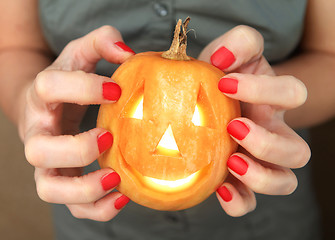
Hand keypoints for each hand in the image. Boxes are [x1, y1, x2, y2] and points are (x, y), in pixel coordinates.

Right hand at [21, 26, 134, 220]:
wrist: (45, 105)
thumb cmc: (67, 80)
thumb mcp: (80, 54)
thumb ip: (101, 42)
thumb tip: (127, 53)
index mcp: (43, 96)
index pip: (50, 88)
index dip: (82, 88)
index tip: (116, 90)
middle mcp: (39, 132)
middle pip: (40, 150)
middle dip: (77, 148)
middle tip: (109, 137)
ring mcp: (48, 161)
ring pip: (50, 188)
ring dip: (83, 190)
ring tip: (116, 178)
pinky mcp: (62, 179)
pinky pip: (72, 206)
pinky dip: (95, 209)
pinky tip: (121, 197)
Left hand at [199, 26, 309, 216]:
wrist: (212, 98)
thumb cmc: (223, 77)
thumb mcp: (230, 53)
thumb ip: (237, 43)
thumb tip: (224, 57)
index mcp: (276, 101)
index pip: (293, 94)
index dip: (265, 90)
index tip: (225, 82)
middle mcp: (276, 133)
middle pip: (298, 151)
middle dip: (267, 142)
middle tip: (233, 127)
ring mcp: (260, 160)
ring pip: (285, 181)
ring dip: (261, 177)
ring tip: (231, 162)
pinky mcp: (240, 179)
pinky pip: (250, 202)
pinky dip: (239, 201)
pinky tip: (220, 188)